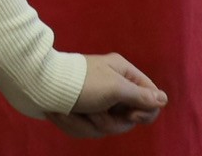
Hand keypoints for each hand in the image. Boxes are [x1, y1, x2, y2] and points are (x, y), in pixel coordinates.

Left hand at [43, 53, 166, 137]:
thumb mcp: (114, 88)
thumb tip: (163, 99)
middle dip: (109, 121)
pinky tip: (62, 114)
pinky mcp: (80, 111)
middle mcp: (111, 86)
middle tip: (94, 112)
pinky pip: (86, 129)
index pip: (150, 97)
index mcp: (122, 73)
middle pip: (127, 119)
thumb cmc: (80, 83)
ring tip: (73, 111)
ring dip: (88, 124)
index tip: (133, 116)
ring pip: (105, 127)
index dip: (145, 112)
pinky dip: (74, 124)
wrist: (38, 85)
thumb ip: (140, 95)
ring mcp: (95, 100)